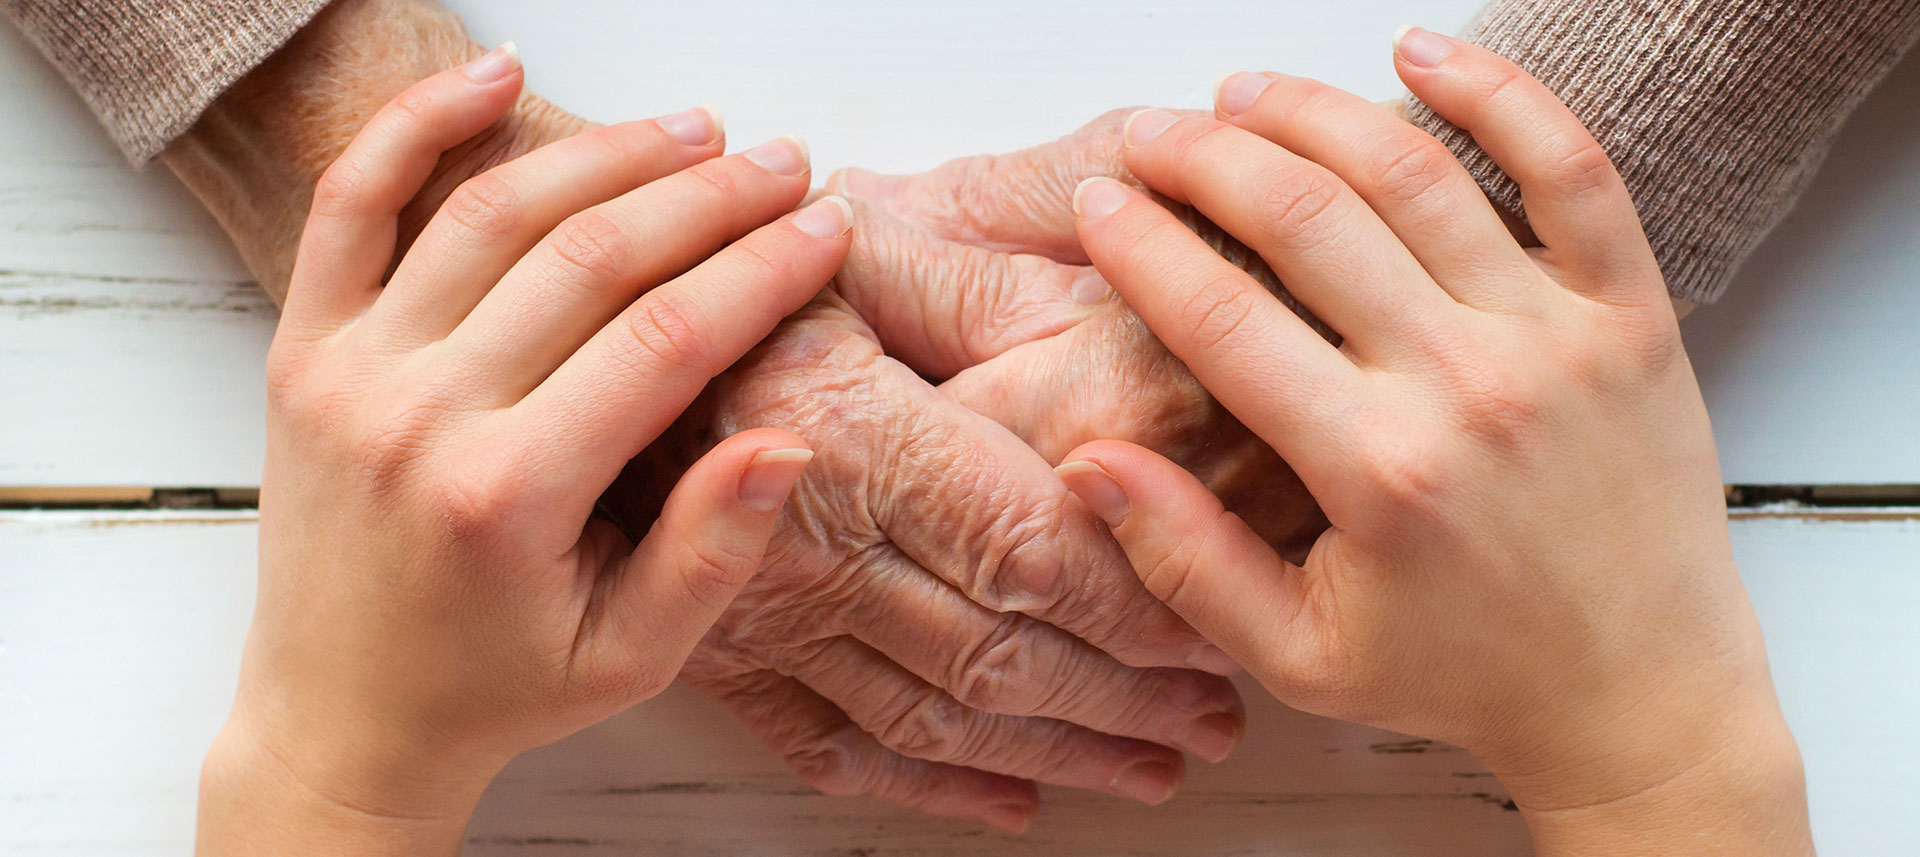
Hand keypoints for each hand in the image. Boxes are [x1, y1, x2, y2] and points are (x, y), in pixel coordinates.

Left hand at [158, 3, 1243, 828]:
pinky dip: (417, 125)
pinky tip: (498, 75)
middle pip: (591, 258)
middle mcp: (420, 418)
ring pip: (493, 213)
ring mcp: (351, 372)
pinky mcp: (304, 350)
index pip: (665, 340)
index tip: (826, 229)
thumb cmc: (497, 685)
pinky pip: (350, 205)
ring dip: (606, 155)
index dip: (760, 271)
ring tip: (697, 130)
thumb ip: (712, 551)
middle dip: (708, 200)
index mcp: (509, 496)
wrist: (344, 716)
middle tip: (784, 166)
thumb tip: (788, 439)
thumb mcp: (633, 655)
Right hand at [602, 286, 1245, 831]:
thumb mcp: (849, 252)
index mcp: (859, 440)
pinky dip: (932, 791)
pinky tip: (1010, 804)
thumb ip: (976, 288)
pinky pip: (837, 750)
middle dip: (1129, 700)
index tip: (1212, 631)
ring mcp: (765, 619)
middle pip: (1004, 654)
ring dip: (1061, 754)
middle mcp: (813, 546)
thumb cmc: (715, 285)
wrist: (558, 350)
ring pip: (939, 719)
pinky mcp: (726, 658)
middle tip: (1216, 719)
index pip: (1032, 552)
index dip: (1137, 607)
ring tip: (1154, 766)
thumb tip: (1109, 321)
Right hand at [1058, 31, 1809, 856]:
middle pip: (1307, 221)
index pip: (1223, 320)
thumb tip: (1089, 465)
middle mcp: (1468, 387)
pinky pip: (1571, 169)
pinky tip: (1422, 50)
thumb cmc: (1468, 672)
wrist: (1637, 693)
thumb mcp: (1298, 655)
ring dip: (1313, 114)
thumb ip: (1186, 562)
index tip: (1098, 206)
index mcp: (1379, 473)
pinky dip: (1498, 94)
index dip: (1143, 246)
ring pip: (1416, 174)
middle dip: (1204, 159)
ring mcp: (1557, 338)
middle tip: (1151, 139)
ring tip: (1243, 93)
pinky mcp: (1629, 314)